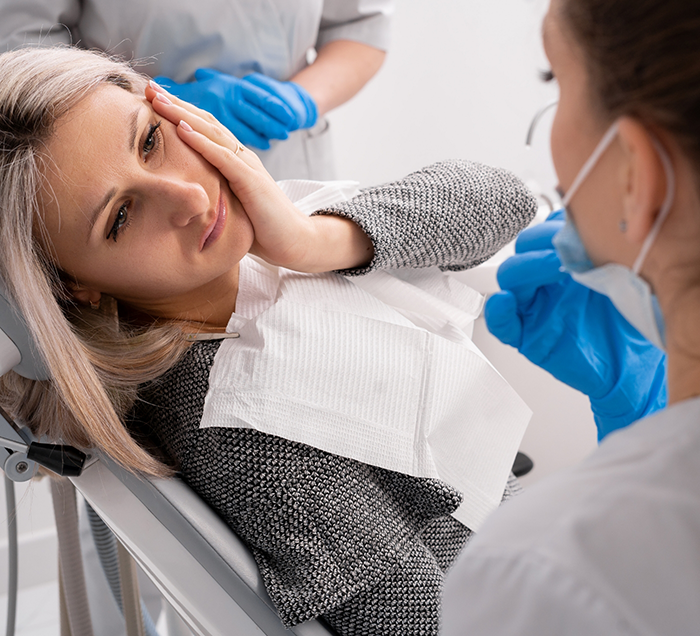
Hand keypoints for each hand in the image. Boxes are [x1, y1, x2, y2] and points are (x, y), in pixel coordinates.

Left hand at [145, 82, 371, 271]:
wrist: (293, 242)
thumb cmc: (261, 229)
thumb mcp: (229, 206)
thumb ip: (211, 193)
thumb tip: (182, 196)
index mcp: (235, 161)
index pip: (204, 129)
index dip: (179, 112)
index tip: (152, 100)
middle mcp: (241, 157)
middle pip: (205, 123)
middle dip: (176, 104)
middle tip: (148, 88)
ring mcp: (248, 166)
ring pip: (211, 132)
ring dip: (182, 114)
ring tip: (158, 100)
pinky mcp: (252, 181)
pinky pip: (223, 157)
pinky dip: (201, 142)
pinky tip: (182, 129)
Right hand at [485, 211, 666, 439]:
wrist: (635, 366)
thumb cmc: (631, 323)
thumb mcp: (625, 277)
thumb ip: (604, 252)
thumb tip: (594, 224)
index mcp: (565, 263)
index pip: (546, 233)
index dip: (554, 226)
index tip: (577, 226)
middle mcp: (546, 282)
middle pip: (522, 251)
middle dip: (540, 242)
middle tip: (566, 249)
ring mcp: (534, 308)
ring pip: (509, 279)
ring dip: (525, 268)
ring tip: (552, 268)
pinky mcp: (527, 337)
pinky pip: (501, 324)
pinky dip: (498, 312)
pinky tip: (505, 302)